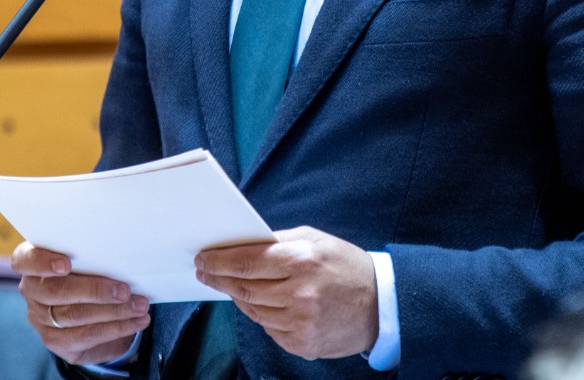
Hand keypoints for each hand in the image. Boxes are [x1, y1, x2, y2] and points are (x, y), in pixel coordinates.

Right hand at [11, 242, 150, 365]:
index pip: (25, 260)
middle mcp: (31, 290)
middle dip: (94, 290)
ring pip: (75, 315)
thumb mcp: (86, 257)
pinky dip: (116, 328)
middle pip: (56, 291)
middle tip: (125, 290)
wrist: (89, 308)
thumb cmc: (88, 269)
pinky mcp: (54, 340)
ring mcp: (39, 317)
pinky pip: (86, 335)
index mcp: (32, 262)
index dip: (42, 262)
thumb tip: (121, 251)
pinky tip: (137, 321)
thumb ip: (91, 254)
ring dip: (113, 311)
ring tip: (140, 305)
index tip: (66, 265)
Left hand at [194, 226, 378, 359]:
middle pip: (244, 288)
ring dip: (238, 297)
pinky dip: (262, 315)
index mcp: (302, 260)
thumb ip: (279, 240)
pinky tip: (263, 304)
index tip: (203, 259)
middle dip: (219, 278)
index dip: (219, 261)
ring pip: (252, 311)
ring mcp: (300, 322)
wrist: (380, 305)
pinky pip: (268, 328)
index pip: (247, 261)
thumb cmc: (346, 266)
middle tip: (205, 272)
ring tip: (232, 285)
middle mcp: (300, 293)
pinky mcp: (302, 343)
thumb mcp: (316, 240)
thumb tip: (243, 243)